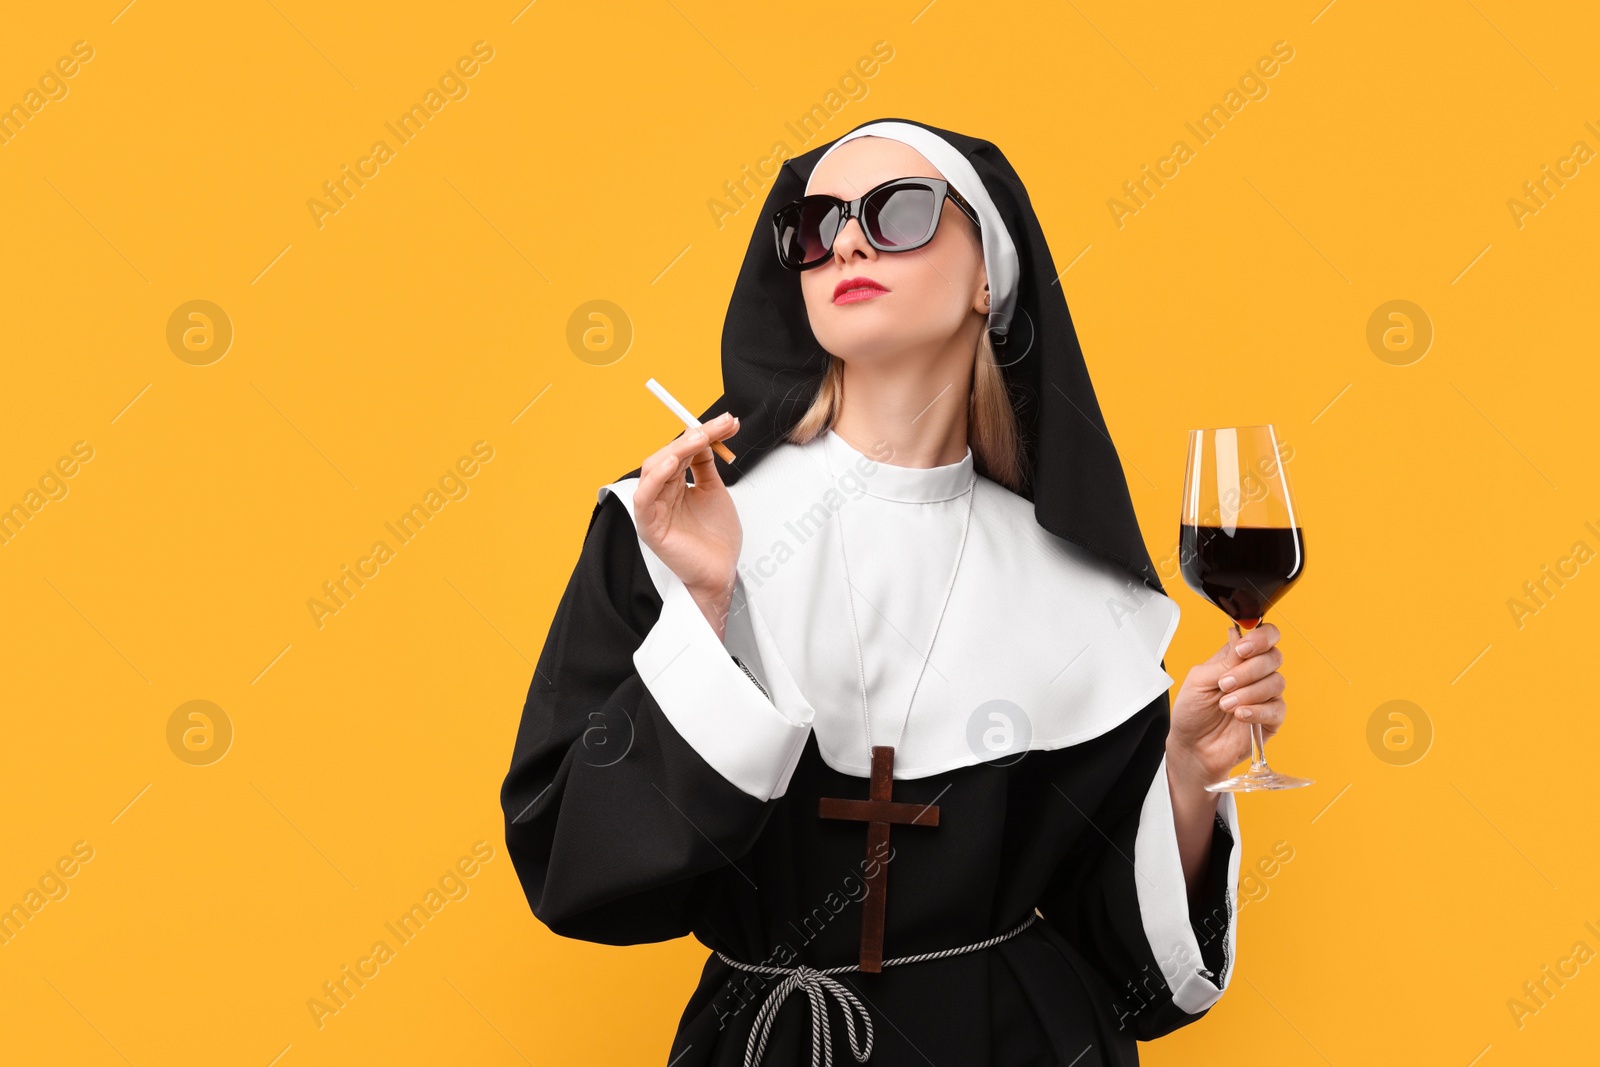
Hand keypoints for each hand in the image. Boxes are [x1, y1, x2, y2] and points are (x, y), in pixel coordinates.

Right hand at [633, 412, 742, 638]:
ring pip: (655, 468)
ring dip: (678, 449)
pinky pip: (644, 498)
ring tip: (701, 437)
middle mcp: (661, 493)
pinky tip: (670, 464)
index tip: (727, 422)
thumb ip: (705, 465)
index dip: (702, 432)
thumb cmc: (716, 540)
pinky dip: (655, 478)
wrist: (720, 573)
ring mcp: (654, 508)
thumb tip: (705, 436)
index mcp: (674, 484)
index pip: (682, 450)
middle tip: (720, 425)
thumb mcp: (715, 492)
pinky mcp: (649, 526)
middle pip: (668, 454)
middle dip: (694, 435)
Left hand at [1168, 622, 1286, 783]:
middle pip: (1273, 657)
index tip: (1242, 650)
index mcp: (1238, 658)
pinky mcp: (1271, 719)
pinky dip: (1257, 710)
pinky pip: (1277, 708)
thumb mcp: (1199, 680)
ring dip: (1249, 692)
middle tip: (1225, 684)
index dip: (1261, 638)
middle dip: (1249, 669)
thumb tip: (1240, 638)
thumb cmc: (1192, 711)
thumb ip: (1224, 661)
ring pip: (1276, 682)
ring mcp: (1265, 696)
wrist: (1192, 746)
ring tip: (1225, 704)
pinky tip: (1240, 714)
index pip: (1265, 636)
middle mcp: (1256, 674)